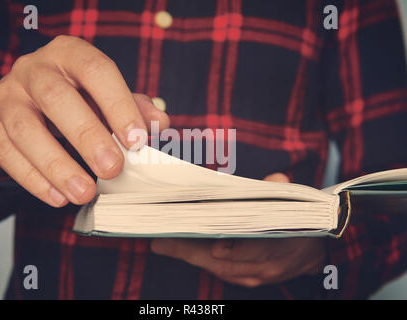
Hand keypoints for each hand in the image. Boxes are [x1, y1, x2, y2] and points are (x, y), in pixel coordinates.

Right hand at [0, 35, 169, 206]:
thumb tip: (160, 122)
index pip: (96, 70)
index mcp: (70, 55)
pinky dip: (34, 179)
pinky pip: (8, 154)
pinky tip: (58, 197)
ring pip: (26, 129)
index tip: (136, 140)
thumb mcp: (103, 96)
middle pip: (57, 98)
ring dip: (58, 166)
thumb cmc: (73, 100)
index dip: (118, 104)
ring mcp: (7, 96)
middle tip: (112, 169)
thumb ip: (133, 106)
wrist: (19, 104)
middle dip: (87, 136)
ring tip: (85, 192)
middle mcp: (34, 70)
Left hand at [151, 173, 325, 287]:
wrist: (315, 252)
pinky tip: (181, 249)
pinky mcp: (246, 279)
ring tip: (164, 243)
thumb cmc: (302, 225)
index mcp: (273, 248)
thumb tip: (275, 179)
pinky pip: (218, 271)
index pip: (243, 249)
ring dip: (189, 256)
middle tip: (160, 240)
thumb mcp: (297, 206)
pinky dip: (199, 260)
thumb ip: (283, 192)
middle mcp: (260, 269)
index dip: (221, 245)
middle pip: (218, 261)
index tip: (194, 240)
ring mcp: (252, 277)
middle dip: (189, 251)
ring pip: (215, 268)